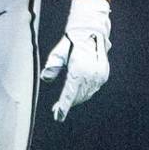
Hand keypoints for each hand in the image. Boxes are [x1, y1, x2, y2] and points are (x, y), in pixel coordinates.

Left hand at [40, 0, 111, 121]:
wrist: (90, 33)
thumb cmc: (70, 43)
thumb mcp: (58, 53)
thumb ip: (52, 66)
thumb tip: (46, 78)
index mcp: (78, 71)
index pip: (69, 94)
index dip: (63, 107)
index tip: (58, 117)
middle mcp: (90, 75)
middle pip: (77, 97)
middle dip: (66, 105)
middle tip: (56, 110)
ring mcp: (99, 76)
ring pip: (85, 95)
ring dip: (74, 100)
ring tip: (63, 104)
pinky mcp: (103, 75)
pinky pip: (92, 89)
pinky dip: (83, 94)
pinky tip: (75, 95)